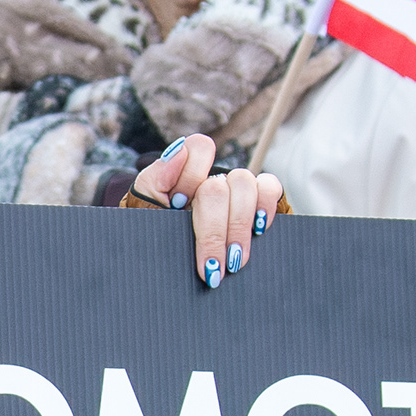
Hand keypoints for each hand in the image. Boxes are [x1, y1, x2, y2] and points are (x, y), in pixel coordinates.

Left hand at [127, 131, 286, 284]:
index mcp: (183, 173)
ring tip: (233, 263)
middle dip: (213, 232)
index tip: (177, 205)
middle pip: (218, 186)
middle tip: (211, 267)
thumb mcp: (145, 212)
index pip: (199, 148)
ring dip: (238, 228)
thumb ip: (155, 180)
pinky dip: (265, 208)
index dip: (190, 175)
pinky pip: (270, 188)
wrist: (167, 267)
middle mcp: (212, 178)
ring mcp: (236, 188)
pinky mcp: (259, 200)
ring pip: (245, 186)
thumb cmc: (158, 240)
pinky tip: (258, 231)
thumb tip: (177, 151)